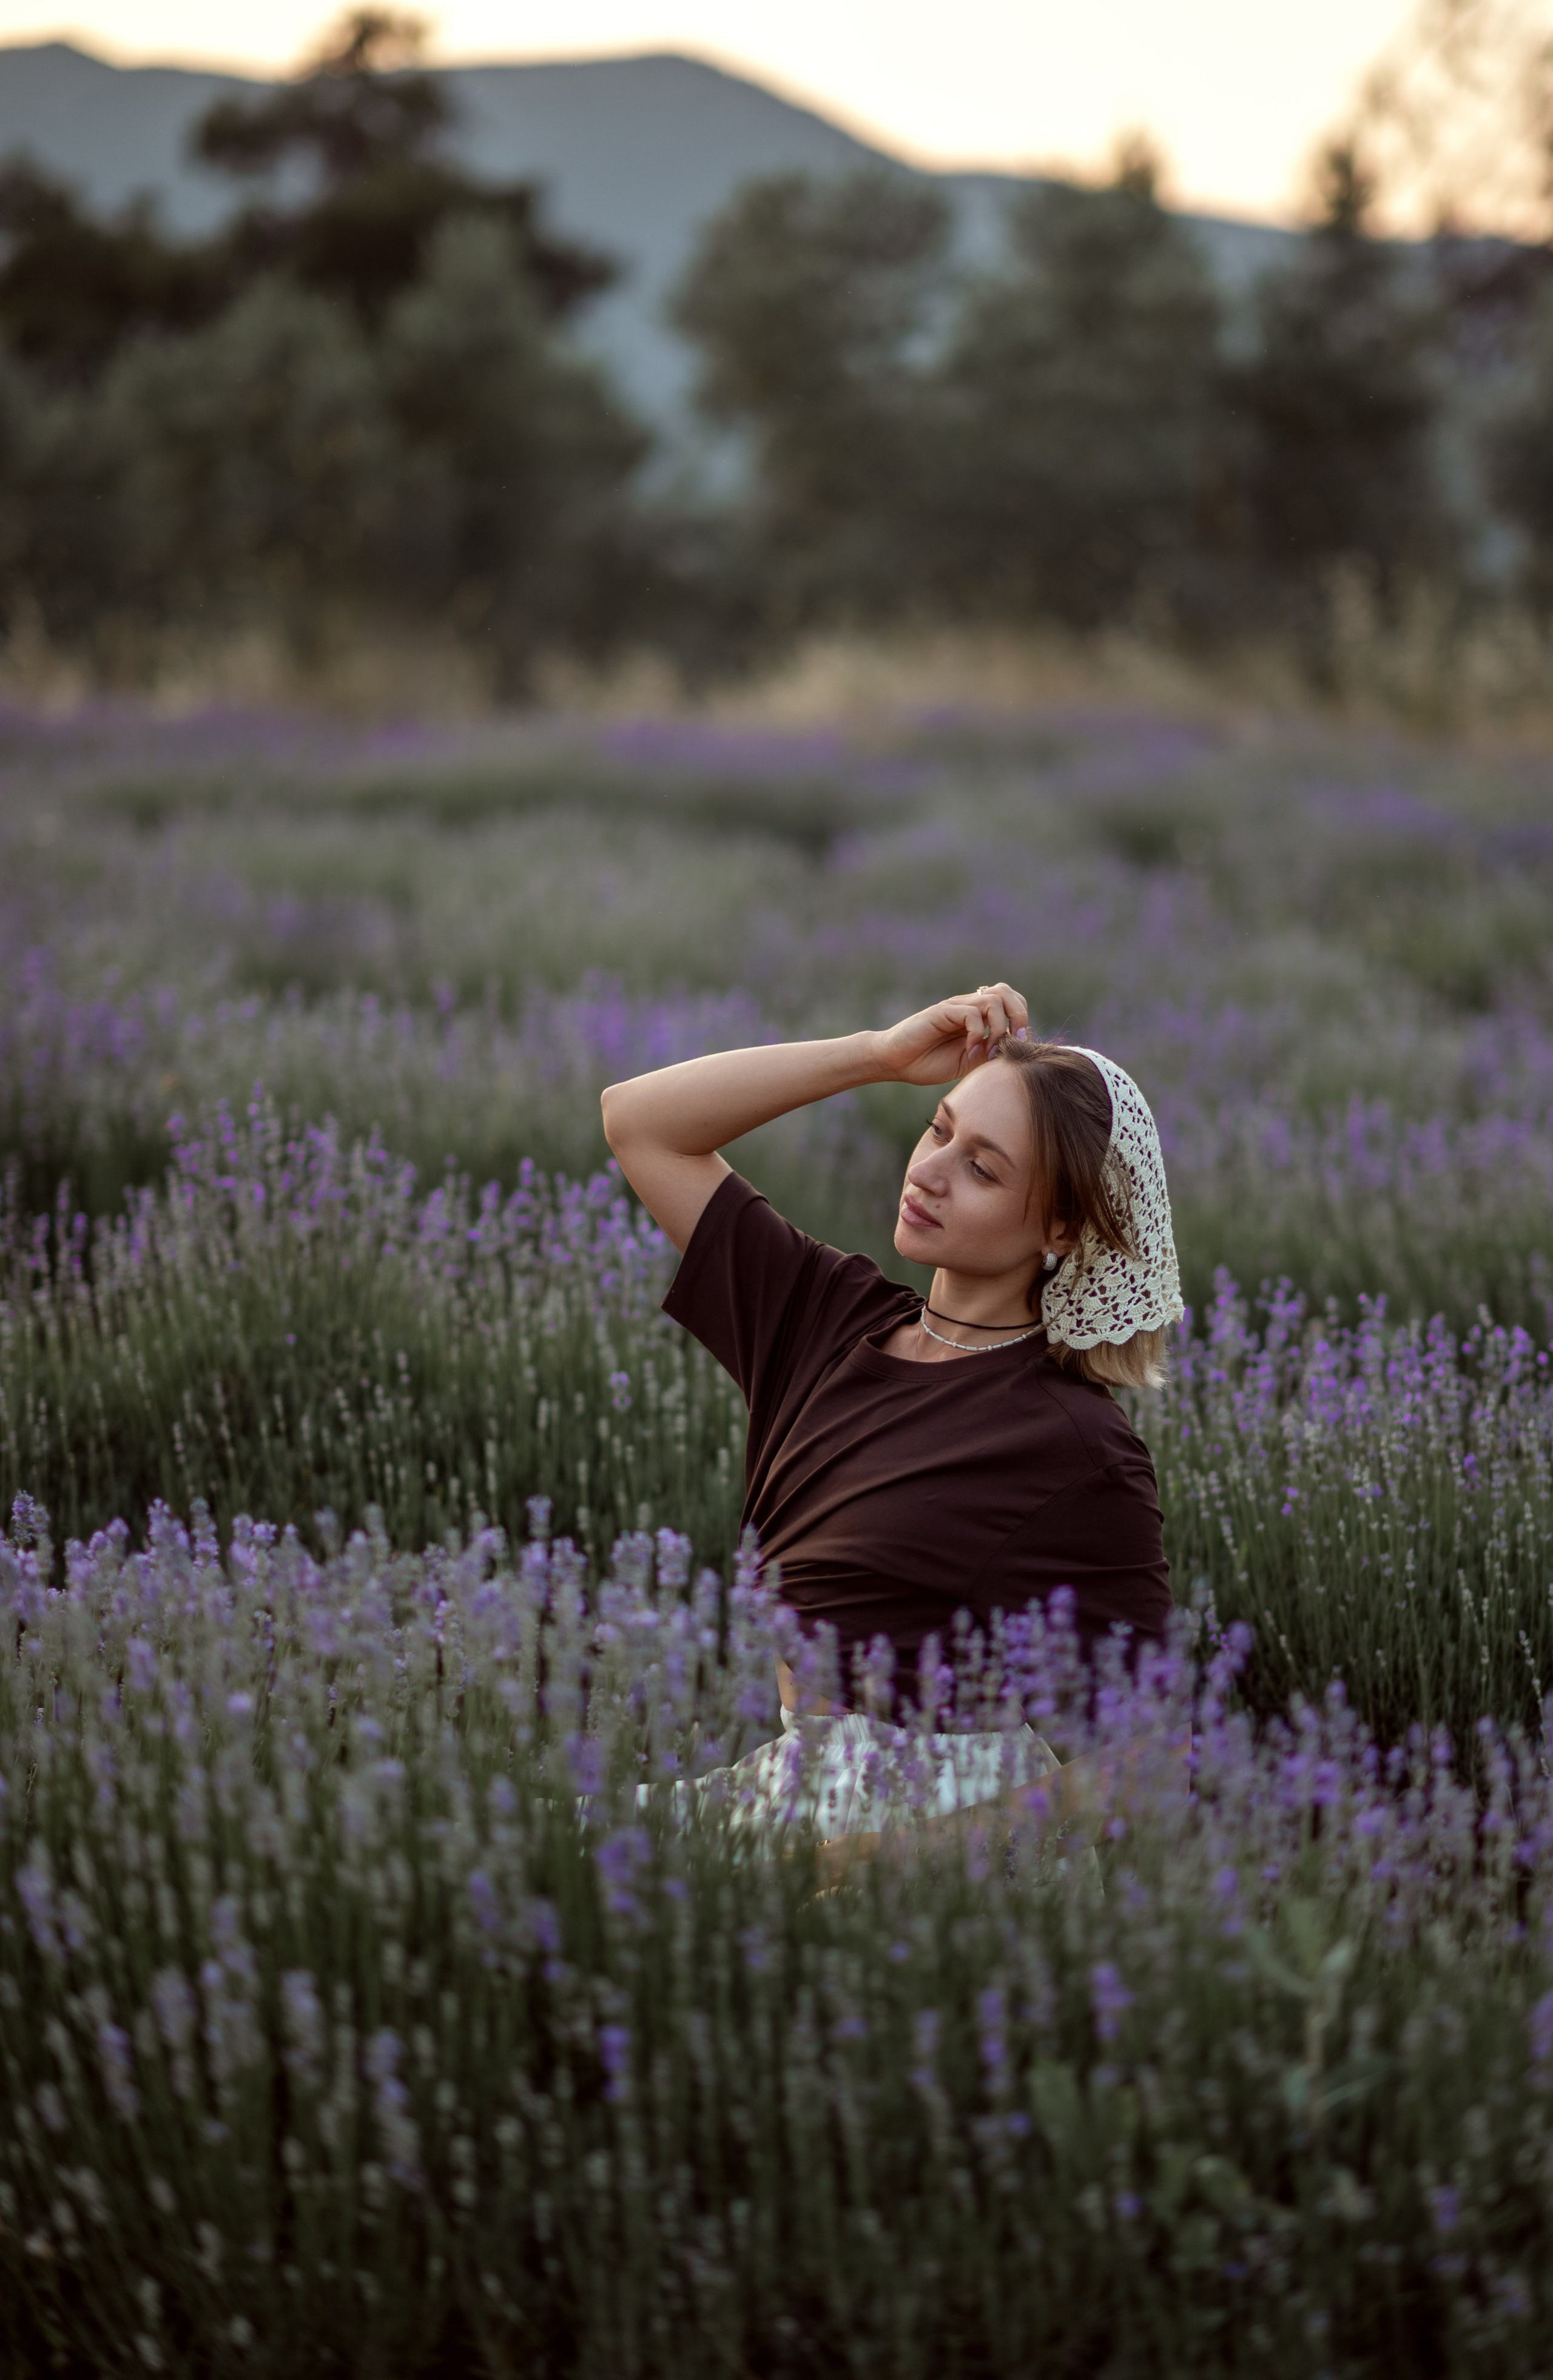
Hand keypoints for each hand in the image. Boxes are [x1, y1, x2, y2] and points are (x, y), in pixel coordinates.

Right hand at [871, 984, 1029, 1086]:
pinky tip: (970, 1051)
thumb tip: (1018, 1053)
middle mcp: (969, 1007)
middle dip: (1018, 1017)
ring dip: (999, 1028)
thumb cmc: (928, 1063)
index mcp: (978, 1017)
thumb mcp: (969, 1063)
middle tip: (1013, 1042)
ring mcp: (956, 1007)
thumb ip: (991, 1054)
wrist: (895, 1062)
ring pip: (993, 1000)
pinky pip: (971, 1013)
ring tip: (988, 1052)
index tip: (1019, 1047)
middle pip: (1006, 992)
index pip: (1012, 1002)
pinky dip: (978, 1034)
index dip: (1022, 1021)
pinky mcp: (942, 1011)